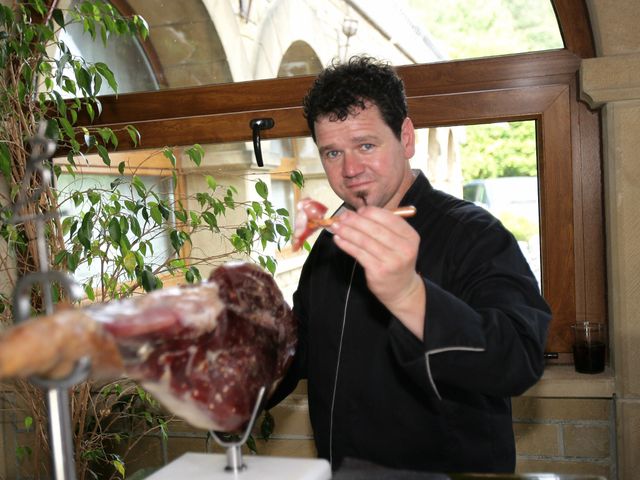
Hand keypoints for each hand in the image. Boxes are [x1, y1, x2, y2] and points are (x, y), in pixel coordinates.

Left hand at [331, 206, 425, 338]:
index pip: (388, 218)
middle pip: (375, 228)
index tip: (356, 211)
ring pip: (364, 240)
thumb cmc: (396, 261)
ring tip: (336, 227)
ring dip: (347, 232)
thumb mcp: (399, 243)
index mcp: (410, 236)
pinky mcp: (379, 271)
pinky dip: (346, 245)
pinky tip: (339, 240)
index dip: (369, 212)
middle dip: (355, 220)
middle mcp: (404, 248)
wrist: (402, 289)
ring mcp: (392, 260)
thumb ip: (383, 227)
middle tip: (341, 217)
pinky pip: (359, 254)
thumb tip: (356, 213)